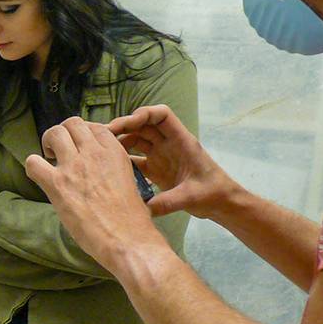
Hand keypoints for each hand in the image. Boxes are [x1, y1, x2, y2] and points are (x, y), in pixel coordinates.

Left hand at [25, 118, 163, 274]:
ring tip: (50, 160)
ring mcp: (75, 167)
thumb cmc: (132, 219)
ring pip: (54, 133)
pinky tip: (40, 176)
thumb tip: (102, 174)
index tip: (80, 147)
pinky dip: (33, 166)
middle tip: (61, 152)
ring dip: (48, 143)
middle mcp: (94, 153)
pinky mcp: (58, 185)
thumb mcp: (131, 182)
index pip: (94, 126)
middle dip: (64, 134)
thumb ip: (114, 170)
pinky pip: (33, 163)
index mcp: (114, 153)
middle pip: (72, 123)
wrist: (128, 239)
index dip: (83, 135)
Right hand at [107, 105, 236, 218]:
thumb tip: (144, 209)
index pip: (161, 115)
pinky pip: (136, 160)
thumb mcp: (191, 197)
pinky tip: (110, 168)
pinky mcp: (156, 170)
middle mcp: (169, 144)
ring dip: (120, 142)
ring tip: (101, 150)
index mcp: (181, 141)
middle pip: (143, 126)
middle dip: (124, 127)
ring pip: (137, 141)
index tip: (126, 124)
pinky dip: (124, 161)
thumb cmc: (213, 193)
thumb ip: (169, 201)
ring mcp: (161, 156)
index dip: (143, 114)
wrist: (221, 203)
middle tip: (102, 135)